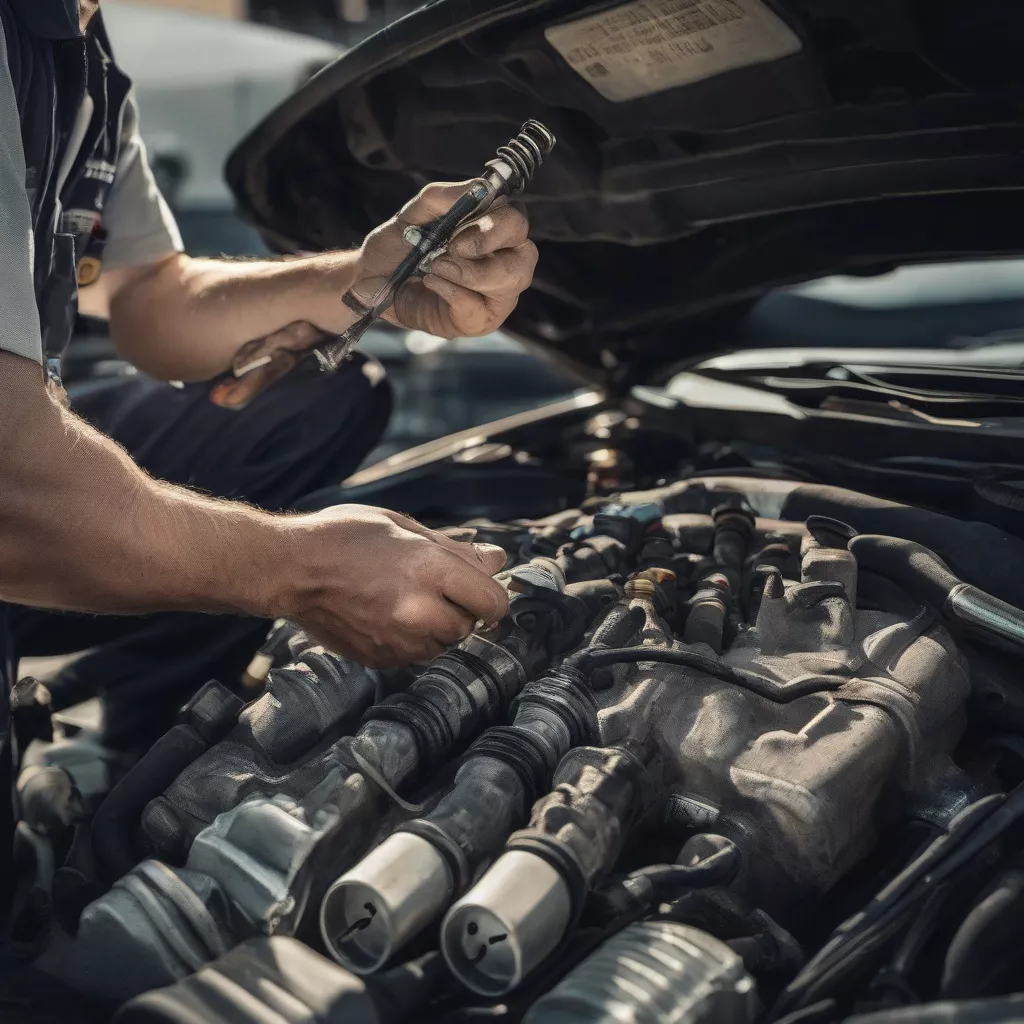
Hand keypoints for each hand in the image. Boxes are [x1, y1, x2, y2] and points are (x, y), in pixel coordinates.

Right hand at [281, 504, 509, 667]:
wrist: (289, 569)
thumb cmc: (343, 537)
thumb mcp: (403, 527)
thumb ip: (455, 549)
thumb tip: (496, 559)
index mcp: (430, 570)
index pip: (493, 602)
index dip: (491, 596)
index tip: (478, 589)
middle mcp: (419, 611)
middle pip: (468, 626)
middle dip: (459, 610)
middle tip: (430, 588)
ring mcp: (399, 640)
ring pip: (443, 645)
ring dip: (435, 628)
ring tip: (403, 600)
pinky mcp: (381, 658)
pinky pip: (414, 656)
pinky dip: (410, 640)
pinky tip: (385, 615)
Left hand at [352, 181, 538, 337]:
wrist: (375, 279)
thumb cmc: (402, 244)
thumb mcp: (418, 211)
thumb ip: (447, 197)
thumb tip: (479, 189)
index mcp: (495, 228)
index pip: (517, 221)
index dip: (493, 226)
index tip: (456, 235)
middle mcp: (506, 260)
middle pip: (527, 253)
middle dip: (487, 251)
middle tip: (451, 251)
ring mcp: (498, 293)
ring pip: (512, 282)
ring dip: (470, 275)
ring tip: (435, 269)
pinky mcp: (482, 319)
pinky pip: (480, 309)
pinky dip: (453, 295)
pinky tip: (432, 284)